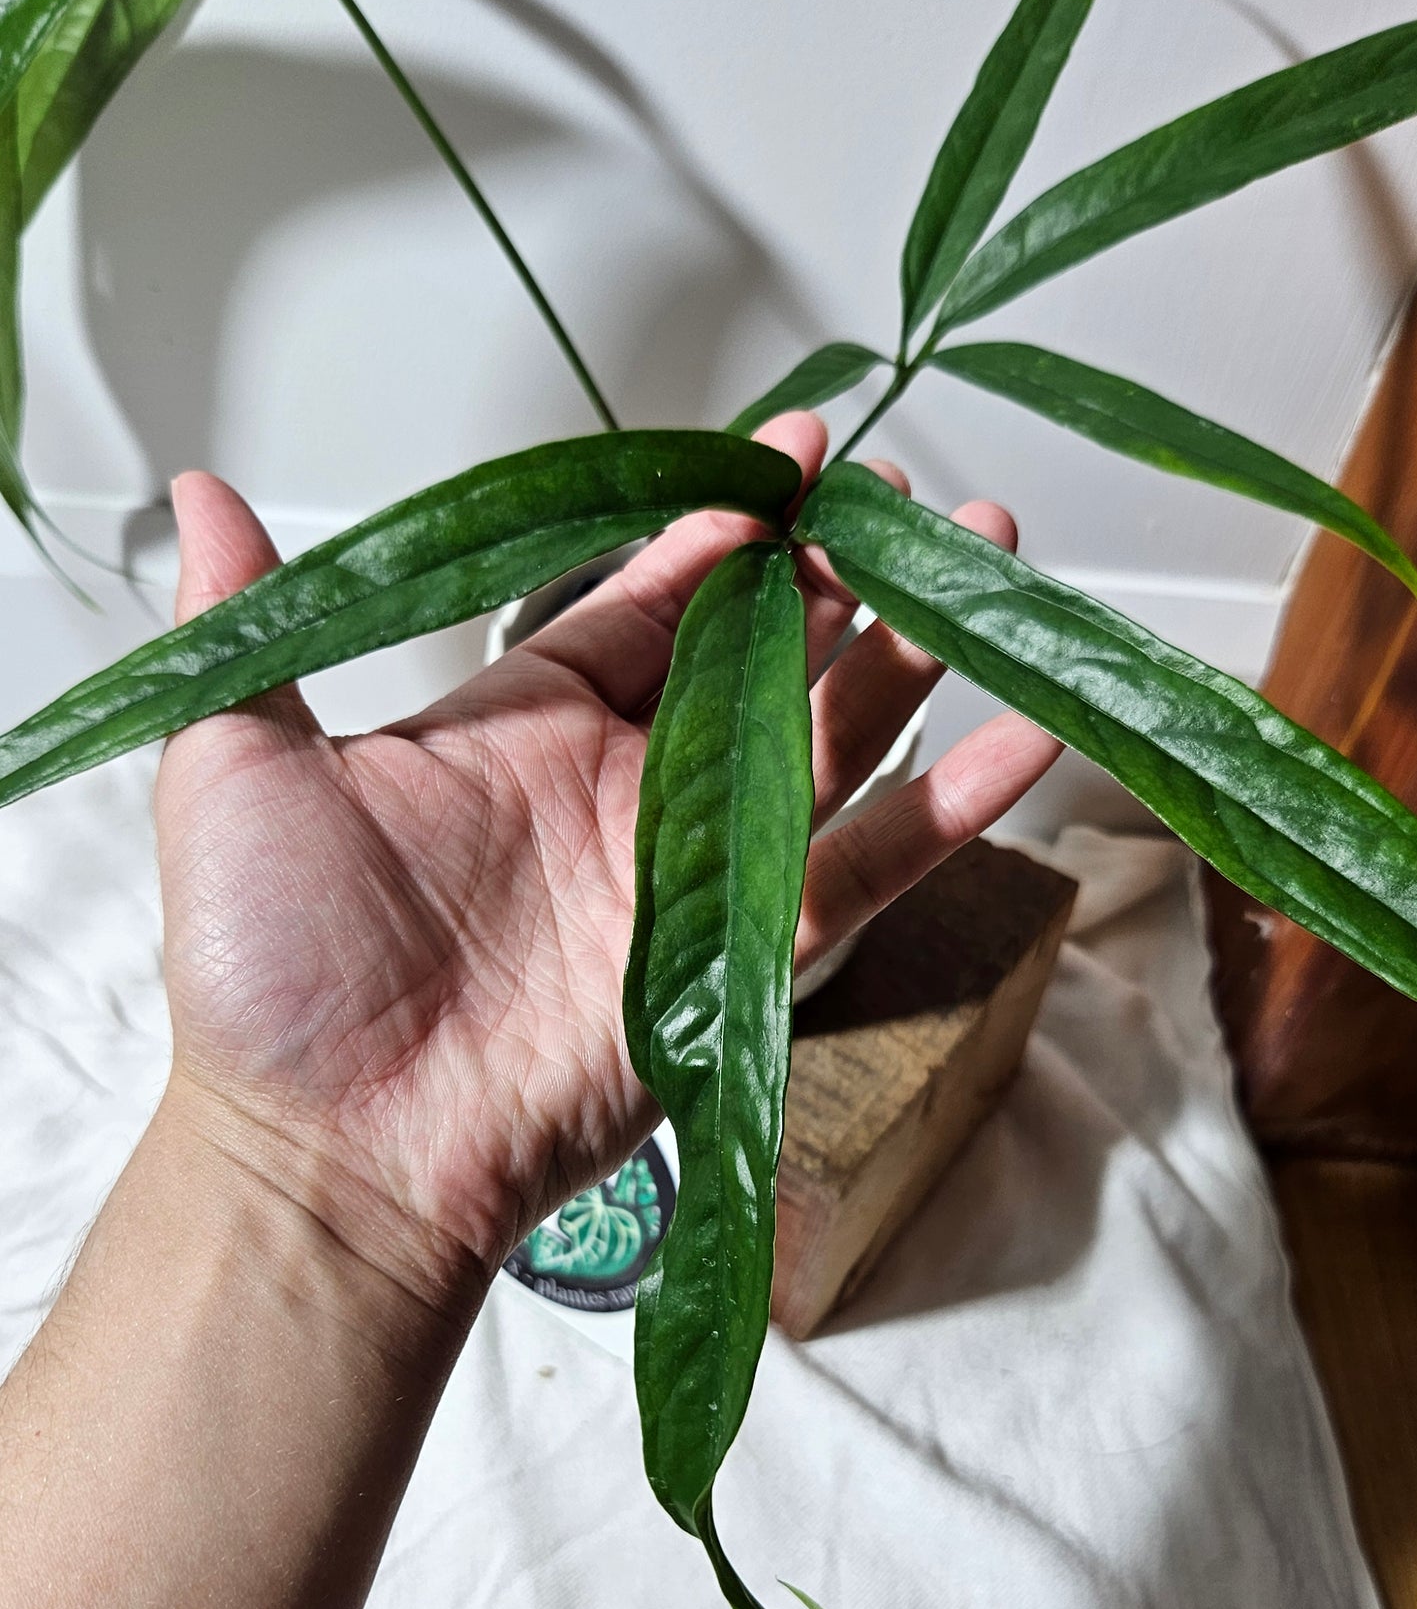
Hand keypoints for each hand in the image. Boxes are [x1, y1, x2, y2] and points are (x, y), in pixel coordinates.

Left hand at [156, 412, 1059, 1313]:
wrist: (327, 1150)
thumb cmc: (271, 976)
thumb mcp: (236, 767)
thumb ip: (250, 623)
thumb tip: (197, 493)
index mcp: (520, 732)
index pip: (648, 604)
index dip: (722, 530)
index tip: (788, 459)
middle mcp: (622, 793)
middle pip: (764, 657)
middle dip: (840, 573)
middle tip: (907, 498)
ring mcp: (692, 874)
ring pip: (836, 742)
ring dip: (916, 655)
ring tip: (992, 562)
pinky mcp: (744, 958)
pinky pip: (869, 869)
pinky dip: (954, 805)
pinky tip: (1028, 730)